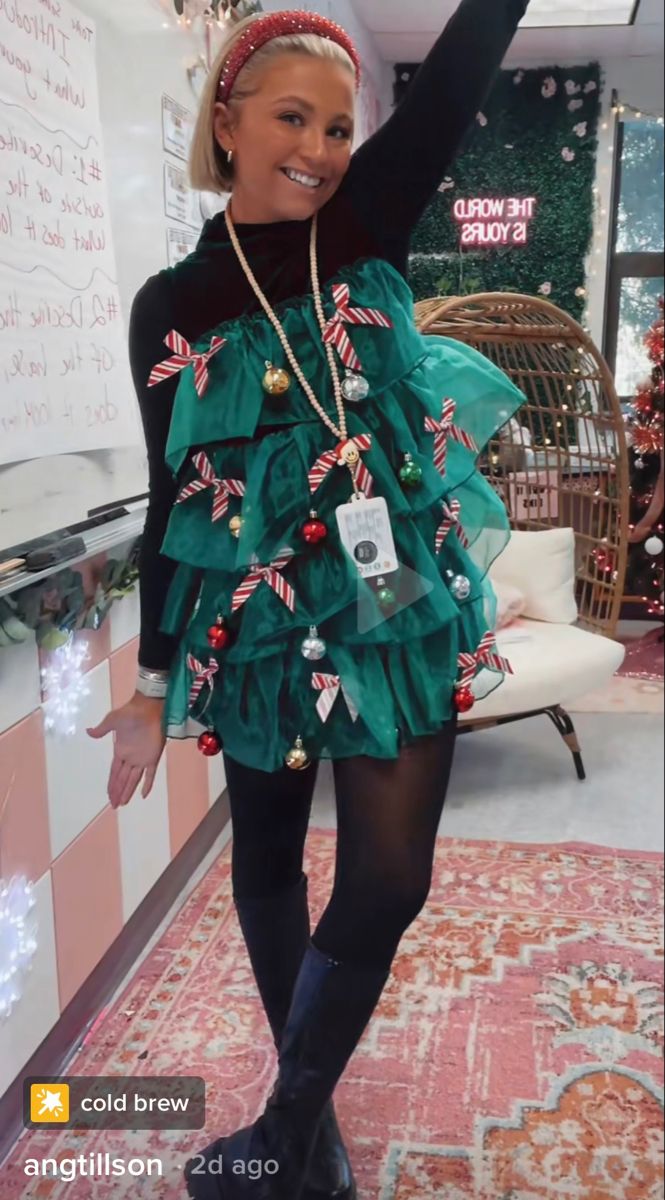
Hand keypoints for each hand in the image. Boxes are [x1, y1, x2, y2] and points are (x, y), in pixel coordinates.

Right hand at [87, 693, 166, 808]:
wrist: (148, 708)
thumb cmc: (130, 713)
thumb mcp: (112, 720)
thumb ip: (102, 729)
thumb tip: (88, 732)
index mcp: (120, 751)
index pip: (114, 773)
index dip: (111, 785)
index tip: (108, 796)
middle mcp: (130, 758)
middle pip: (122, 780)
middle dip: (117, 792)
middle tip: (114, 806)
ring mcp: (142, 759)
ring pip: (133, 780)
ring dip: (128, 792)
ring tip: (123, 804)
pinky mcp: (153, 757)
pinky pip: (150, 774)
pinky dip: (148, 784)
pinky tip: (144, 795)